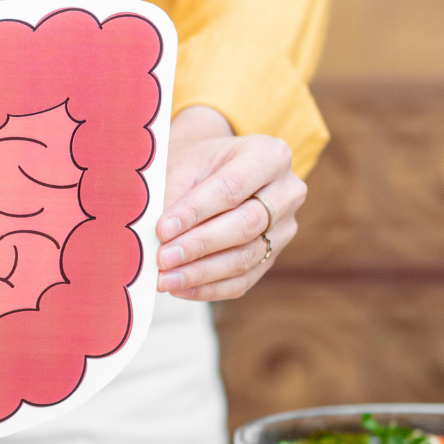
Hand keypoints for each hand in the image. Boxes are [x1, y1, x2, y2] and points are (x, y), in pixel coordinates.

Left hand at [155, 105, 305, 300]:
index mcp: (269, 155)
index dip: (196, 212)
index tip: (163, 229)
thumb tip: (156, 238)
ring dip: (201, 273)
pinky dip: (209, 288)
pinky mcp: (273, 256)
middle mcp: (287, 192)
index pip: (231, 188)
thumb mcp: (185, 164)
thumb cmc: (199, 163)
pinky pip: (243, 281)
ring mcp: (285, 228)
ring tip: (165, 278)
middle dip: (199, 245)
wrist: (215, 169)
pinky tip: (180, 288)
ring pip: (245, 258)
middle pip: (246, 225)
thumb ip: (173, 196)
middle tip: (163, 258)